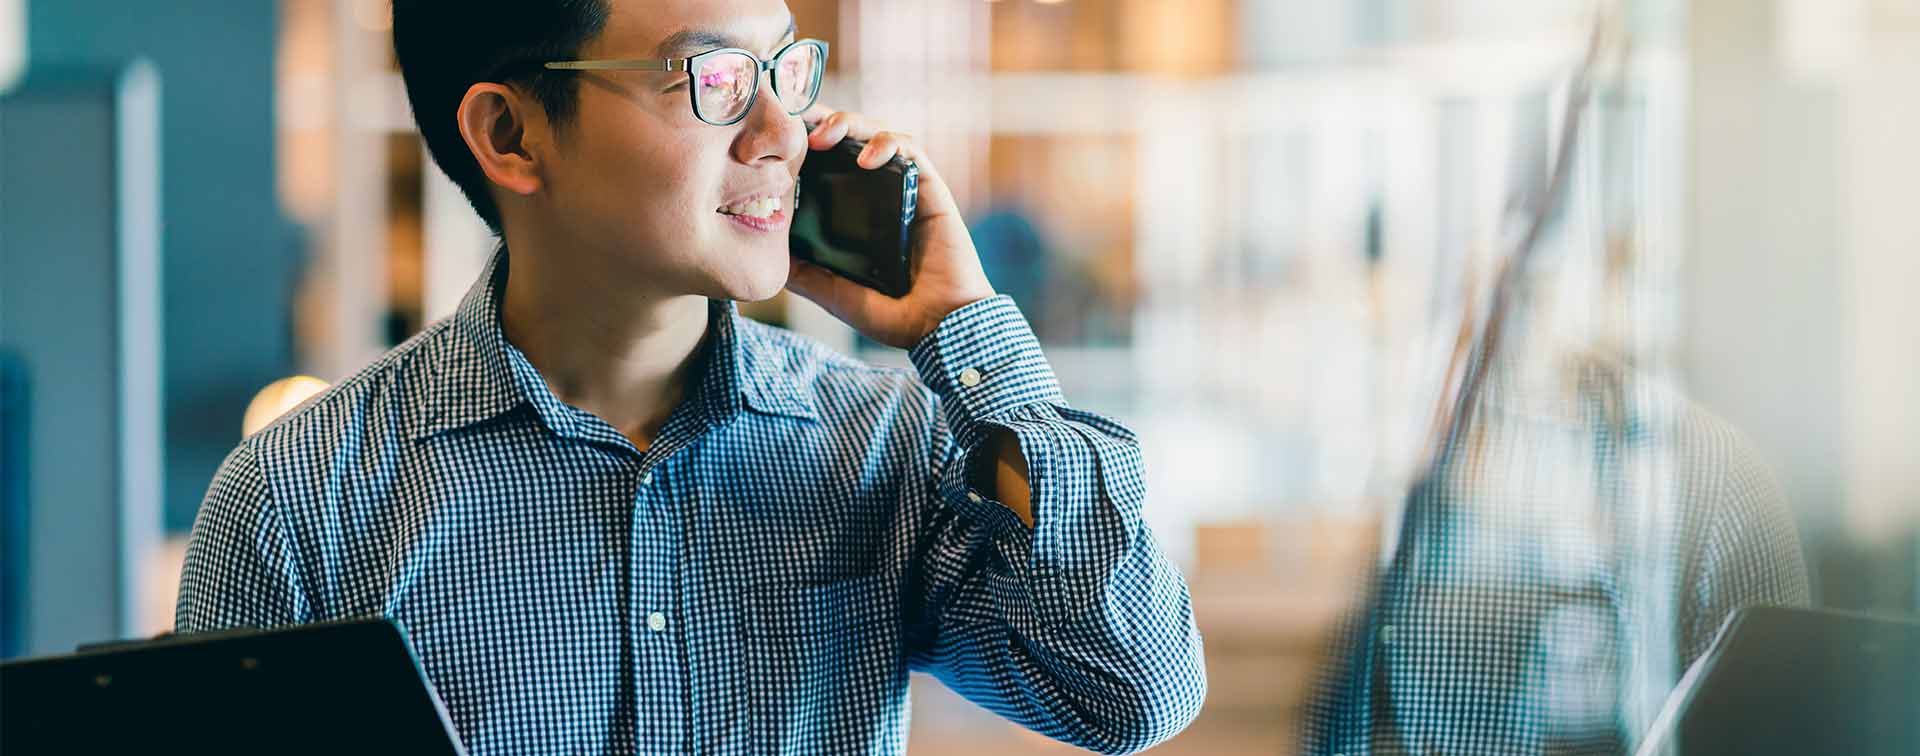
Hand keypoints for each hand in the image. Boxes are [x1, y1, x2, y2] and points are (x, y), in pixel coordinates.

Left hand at [784, 106, 996, 349]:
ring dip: (850, 124)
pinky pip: (911, 150)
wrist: (939, 328)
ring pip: (878, 134)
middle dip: (823, 121)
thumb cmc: (894, 316)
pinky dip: (887, 144)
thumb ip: (806, 275)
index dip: (806, 141)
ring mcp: (905, 189)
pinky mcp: (930, 189)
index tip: (779, 137)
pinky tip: (865, 158)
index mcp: (857, 214)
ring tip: (824, 136)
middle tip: (797, 124)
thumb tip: (769, 258)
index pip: (829, 162)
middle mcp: (880, 195)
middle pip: (851, 138)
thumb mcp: (836, 294)